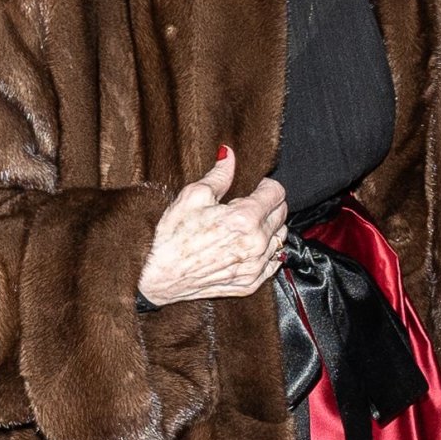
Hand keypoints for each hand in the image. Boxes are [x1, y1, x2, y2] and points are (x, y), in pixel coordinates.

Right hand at [137, 151, 287, 306]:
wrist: (158, 276)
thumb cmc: (171, 238)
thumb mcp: (193, 196)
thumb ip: (219, 175)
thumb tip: (228, 156)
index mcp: (244, 219)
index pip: (276, 193)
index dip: (266, 185)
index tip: (257, 186)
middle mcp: (254, 244)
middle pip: (281, 215)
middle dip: (270, 204)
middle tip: (251, 203)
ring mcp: (254, 266)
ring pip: (280, 239)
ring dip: (270, 228)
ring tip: (249, 225)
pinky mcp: (250, 283)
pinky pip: (273, 263)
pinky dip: (267, 252)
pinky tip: (250, 246)